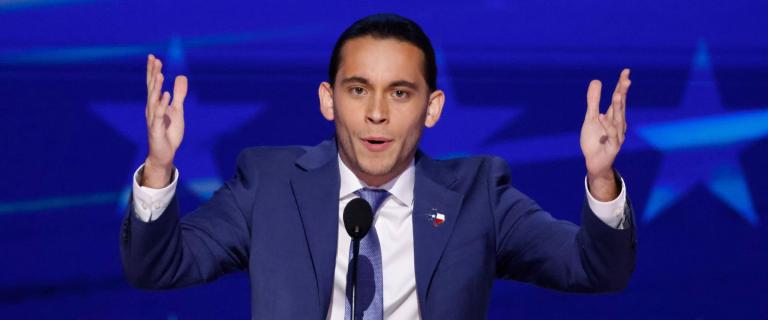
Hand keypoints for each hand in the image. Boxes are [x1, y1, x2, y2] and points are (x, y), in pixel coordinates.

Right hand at [142, 54, 187, 187]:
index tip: (154, 57)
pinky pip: (159, 115)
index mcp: (156, 104)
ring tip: (160, 74)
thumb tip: (181, 76)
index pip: (154, 84)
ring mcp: (153, 118)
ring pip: (153, 99)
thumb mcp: (177, 110)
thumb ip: (179, 94)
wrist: (164, 153)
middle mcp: (151, 109)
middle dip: (153, 74)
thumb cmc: (169, 132)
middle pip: (152, 88)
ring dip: (157, 87)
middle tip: (154, 59)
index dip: (153, 71)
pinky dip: (162, 104)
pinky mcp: (156, 129)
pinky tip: (166, 95)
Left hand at [580, 69, 630, 200]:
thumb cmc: (595, 140)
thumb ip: (593, 101)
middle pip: (621, 106)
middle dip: (623, 93)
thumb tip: (596, 80)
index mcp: (614, 116)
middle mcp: (619, 124)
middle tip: (626, 79)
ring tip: (617, 94)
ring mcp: (617, 135)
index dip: (621, 85)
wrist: (594, 162)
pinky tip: (601, 116)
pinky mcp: (613, 146)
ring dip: (618, 107)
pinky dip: (606, 126)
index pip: (619, 98)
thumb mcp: (591, 118)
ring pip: (618, 119)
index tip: (626, 71)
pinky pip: (611, 135)